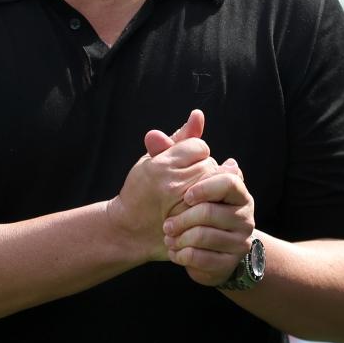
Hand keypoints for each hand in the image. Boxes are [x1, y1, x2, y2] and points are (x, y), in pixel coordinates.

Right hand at [107, 110, 217, 262]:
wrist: (129, 228)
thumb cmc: (141, 188)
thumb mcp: (154, 158)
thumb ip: (179, 138)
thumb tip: (199, 114)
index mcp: (161, 165)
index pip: (199, 146)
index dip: (193, 152)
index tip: (183, 162)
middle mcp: (173, 184)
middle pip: (209, 164)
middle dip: (202, 168)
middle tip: (187, 179)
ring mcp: (182, 204)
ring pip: (213, 182)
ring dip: (207, 184)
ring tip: (192, 191)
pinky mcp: (189, 220)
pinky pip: (213, 203)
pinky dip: (209, 202)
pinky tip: (197, 205)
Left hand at [163, 157, 255, 286]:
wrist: (194, 244)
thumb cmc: (185, 203)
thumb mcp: (179, 172)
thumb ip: (182, 146)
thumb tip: (195, 115)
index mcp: (237, 190)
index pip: (229, 181)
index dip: (205, 188)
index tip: (185, 196)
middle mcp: (244, 216)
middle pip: (212, 213)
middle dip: (182, 219)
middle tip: (166, 223)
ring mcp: (240, 241)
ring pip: (206, 237)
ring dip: (180, 238)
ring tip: (168, 237)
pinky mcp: (229, 264)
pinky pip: (205, 260)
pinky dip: (184, 256)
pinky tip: (176, 252)